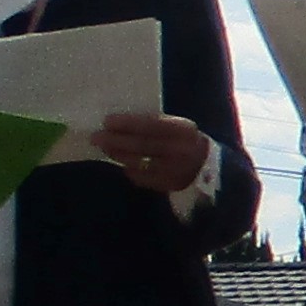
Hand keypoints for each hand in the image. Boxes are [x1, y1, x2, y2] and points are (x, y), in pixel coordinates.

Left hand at [93, 111, 208, 192]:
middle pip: (142, 144)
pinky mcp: (169, 185)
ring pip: (139, 162)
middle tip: (96, 137)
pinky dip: (129, 170)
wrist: (209, 166)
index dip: (127, 123)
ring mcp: (175, 170)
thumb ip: (156, 124)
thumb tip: (122, 123)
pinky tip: (121, 164)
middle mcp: (179, 150)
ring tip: (104, 148)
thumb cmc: (187, 140)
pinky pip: (143, 178)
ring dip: (118, 155)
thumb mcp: (178, 126)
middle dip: (116, 140)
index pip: (150, 125)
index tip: (107, 121)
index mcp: (183, 130)